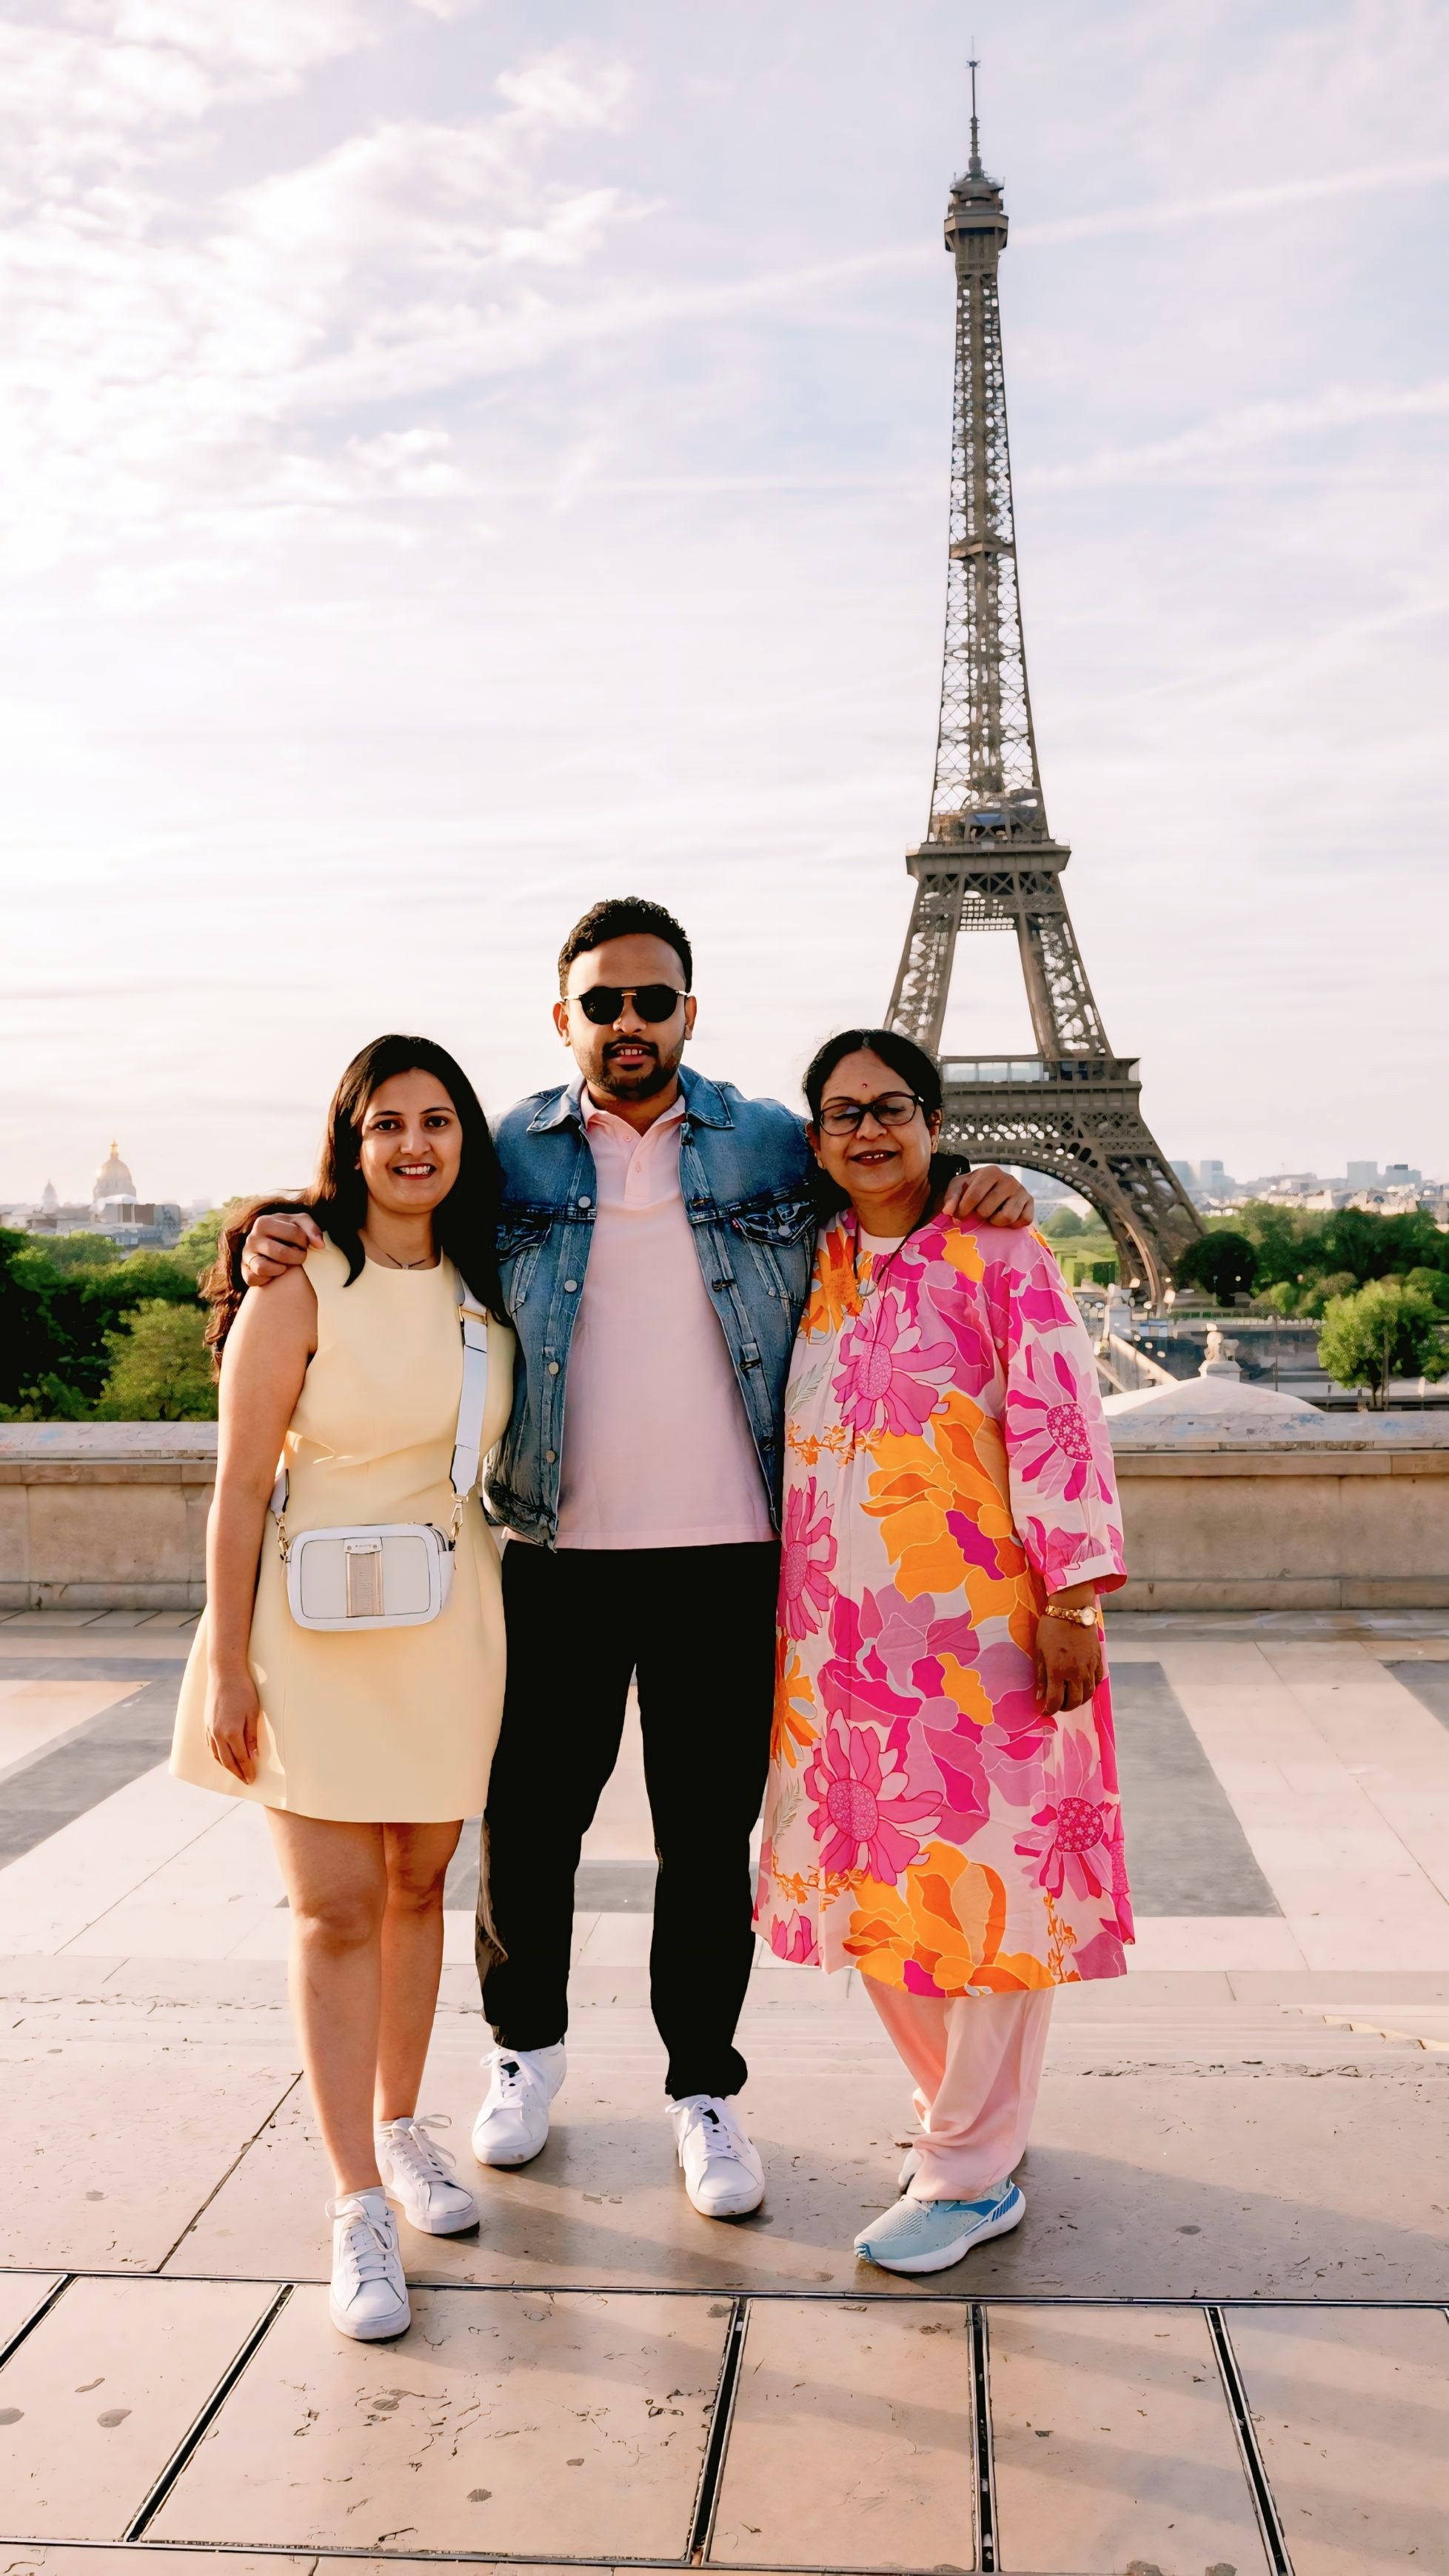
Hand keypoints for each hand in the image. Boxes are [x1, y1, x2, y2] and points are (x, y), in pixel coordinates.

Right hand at [206, 1669, 262, 1784]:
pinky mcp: (206, 1723)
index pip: (240, 1758)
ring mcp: (209, 1729)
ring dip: (226, 1766)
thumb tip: (253, 1756)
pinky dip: (217, 1755)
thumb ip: (251, 1736)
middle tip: (246, 1781)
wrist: (224, 1673)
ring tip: (236, 1772)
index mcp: (231, 1732)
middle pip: (227, 1761)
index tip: (253, 1779)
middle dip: (237, 1773)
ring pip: (217, 1755)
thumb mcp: (253, 1713)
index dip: (247, 1770)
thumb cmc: (243, 1691)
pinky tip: (223, 1757)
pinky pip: (210, 1746)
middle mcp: (217, 1734)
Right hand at [242, 1208, 321, 1287]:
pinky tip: (276, 1273)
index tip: (305, 1244)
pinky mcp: (245, 1270)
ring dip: (282, 1269)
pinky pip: (254, 1279)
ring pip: (264, 1267)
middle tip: (301, 1257)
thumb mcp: (300, 1222)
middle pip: (281, 1253)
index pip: (294, 1234)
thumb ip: (312, 1229)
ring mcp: (246, 1255)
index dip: (305, 1242)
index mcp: (264, 1222)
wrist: (269, 1241)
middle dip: (298, 1257)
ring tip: (288, 1265)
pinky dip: (268, 1279)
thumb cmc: (287, 1230)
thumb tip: (320, 1245)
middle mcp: (252, 1238)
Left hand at [940, 1164, 1033, 1227]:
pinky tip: (1005, 1219)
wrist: (992, 1187)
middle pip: (987, 1210)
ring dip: (995, 1222)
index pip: (974, 1196)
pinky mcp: (1031, 1203)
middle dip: (979, 1216)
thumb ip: (951, 1197)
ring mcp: (1022, 1191)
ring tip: (991, 1216)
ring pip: (1007, 1217)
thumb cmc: (972, 1188)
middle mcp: (1009, 1179)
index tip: (959, 1216)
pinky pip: (1024, 1220)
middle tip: (978, 1214)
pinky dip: (1013, 1225)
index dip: (963, 1211)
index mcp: (990, 1172)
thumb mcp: (958, 1187)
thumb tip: (948, 1211)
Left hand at [1034, 1602, 1102, 1716]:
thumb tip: (1040, 1696)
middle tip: (1057, 1704)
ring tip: (1069, 1697)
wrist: (1072, 1609)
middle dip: (1064, 1707)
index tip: (1045, 1711)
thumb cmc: (1050, 1628)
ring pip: (1087, 1695)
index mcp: (1057, 1671)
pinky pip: (1096, 1682)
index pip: (1055, 1702)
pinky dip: (1090, 1688)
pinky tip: (1082, 1685)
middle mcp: (1075, 1673)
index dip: (1049, 1710)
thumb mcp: (1039, 1651)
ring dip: (1078, 1700)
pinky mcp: (1098, 1661)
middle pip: (1073, 1702)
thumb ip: (1041, 1676)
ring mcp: (1089, 1668)